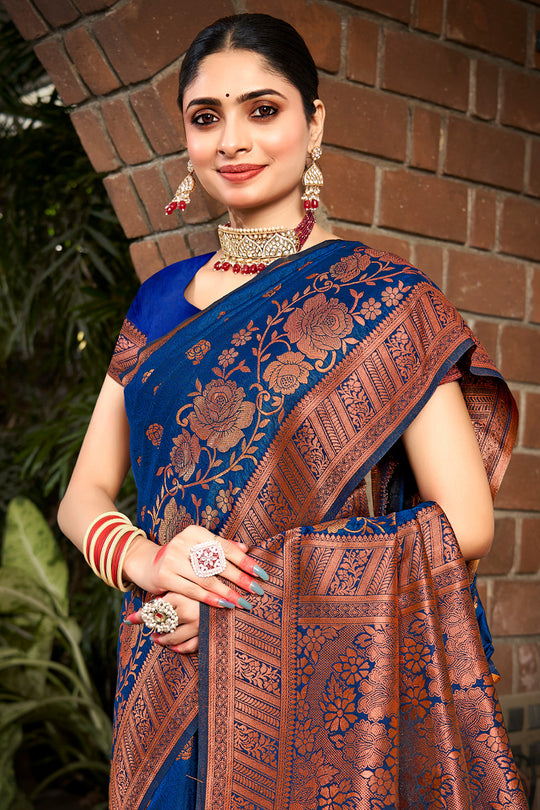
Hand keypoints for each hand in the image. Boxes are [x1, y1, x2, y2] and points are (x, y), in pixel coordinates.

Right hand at [123, 524, 268, 610]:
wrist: (148, 564)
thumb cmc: (181, 557)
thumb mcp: (199, 548)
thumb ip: (221, 547)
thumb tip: (246, 548)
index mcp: (195, 532)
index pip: (225, 548)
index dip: (245, 561)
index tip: (261, 574)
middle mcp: (183, 542)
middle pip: (218, 563)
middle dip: (240, 579)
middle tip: (257, 591)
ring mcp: (172, 559)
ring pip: (207, 579)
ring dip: (228, 592)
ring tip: (243, 602)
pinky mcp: (165, 576)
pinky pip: (193, 590)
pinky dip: (211, 599)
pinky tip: (224, 605)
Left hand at [126, 591, 200, 653]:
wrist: (237, 595)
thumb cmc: (204, 589)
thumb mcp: (186, 586)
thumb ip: (172, 592)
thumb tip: (154, 601)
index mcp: (180, 595)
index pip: (154, 609)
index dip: (140, 615)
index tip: (129, 620)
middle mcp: (187, 611)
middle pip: (161, 623)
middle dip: (152, 626)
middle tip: (148, 625)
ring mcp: (197, 624)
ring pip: (172, 637)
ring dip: (162, 640)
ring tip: (155, 638)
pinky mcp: (205, 634)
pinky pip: (188, 646)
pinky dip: (179, 648)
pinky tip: (172, 647)